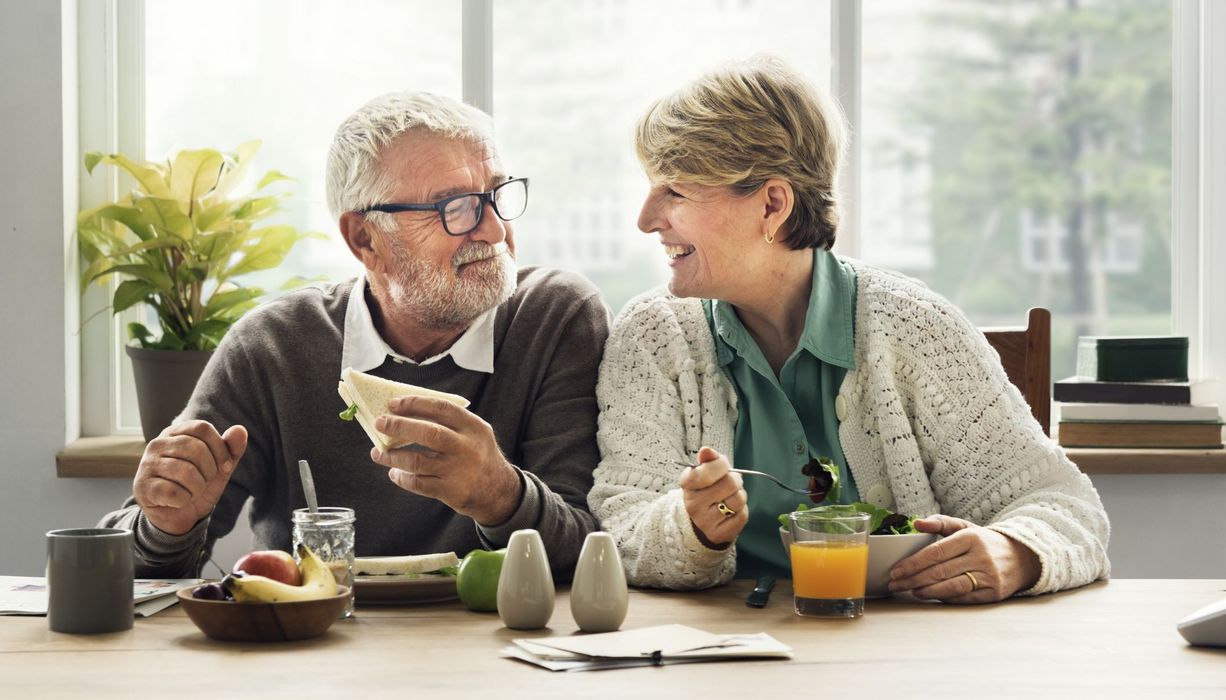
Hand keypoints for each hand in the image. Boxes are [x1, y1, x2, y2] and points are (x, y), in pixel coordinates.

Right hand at [133, 420, 247, 535]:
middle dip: (210, 471)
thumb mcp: (220, 467)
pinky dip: (184, 500)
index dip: (220, 449)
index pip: (203, 428)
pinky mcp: (142, 486)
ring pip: (185, 471)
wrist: (178, 515)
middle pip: (196, 449)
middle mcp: (157, 444)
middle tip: (205, 482)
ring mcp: (147, 464)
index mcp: (176, 433)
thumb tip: (240, 430)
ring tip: (192, 492)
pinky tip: (179, 501)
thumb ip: (231, 449)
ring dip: (198, 488)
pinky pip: (173, 492)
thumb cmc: (197, 485)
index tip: (224, 466)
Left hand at [372, 395, 521, 525]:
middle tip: (380, 423)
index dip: (416, 404)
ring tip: (378, 453)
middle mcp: (467, 447)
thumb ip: (449, 423)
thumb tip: (406, 413)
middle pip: (429, 433)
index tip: (394, 404)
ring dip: (393, 456)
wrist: (499, 492)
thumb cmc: (478, 456)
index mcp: (473, 427)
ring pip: (417, 461)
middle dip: (400, 426)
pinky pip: (418, 483)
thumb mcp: (474, 434)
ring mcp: (459, 471)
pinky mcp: (451, 491)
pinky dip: (402, 478)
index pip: (442, 408)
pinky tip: (394, 473)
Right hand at [679, 446, 747, 548]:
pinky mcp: (718, 534)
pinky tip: (731, 511)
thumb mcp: (704, 472)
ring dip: (740, 496)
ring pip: (738, 500)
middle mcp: (692, 504)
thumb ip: (708, 460)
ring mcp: (704, 521)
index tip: (722, 466)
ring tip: (730, 497)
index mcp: (687, 484)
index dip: (722, 465)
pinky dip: (741, 511)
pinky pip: (742, 516)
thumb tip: (706, 451)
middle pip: (730, 483)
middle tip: (730, 484)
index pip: (709, 469)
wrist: (701, 520)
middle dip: (735, 480)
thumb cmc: (706, 490)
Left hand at [887, 514, 1040, 603]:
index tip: (896, 570)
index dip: (913, 563)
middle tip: (895, 584)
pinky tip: (931, 596)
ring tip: (911, 591)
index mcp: (970, 538)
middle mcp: (980, 556)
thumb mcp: (965, 527)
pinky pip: (964, 598)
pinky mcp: (993, 593)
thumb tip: (916, 523)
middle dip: (913, 578)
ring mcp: (988, 576)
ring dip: (927, 590)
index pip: (936, 552)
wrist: (1023, 557)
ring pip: (952, 586)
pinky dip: (945, 598)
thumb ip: (940, 523)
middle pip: (940, 570)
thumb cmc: (985, 542)